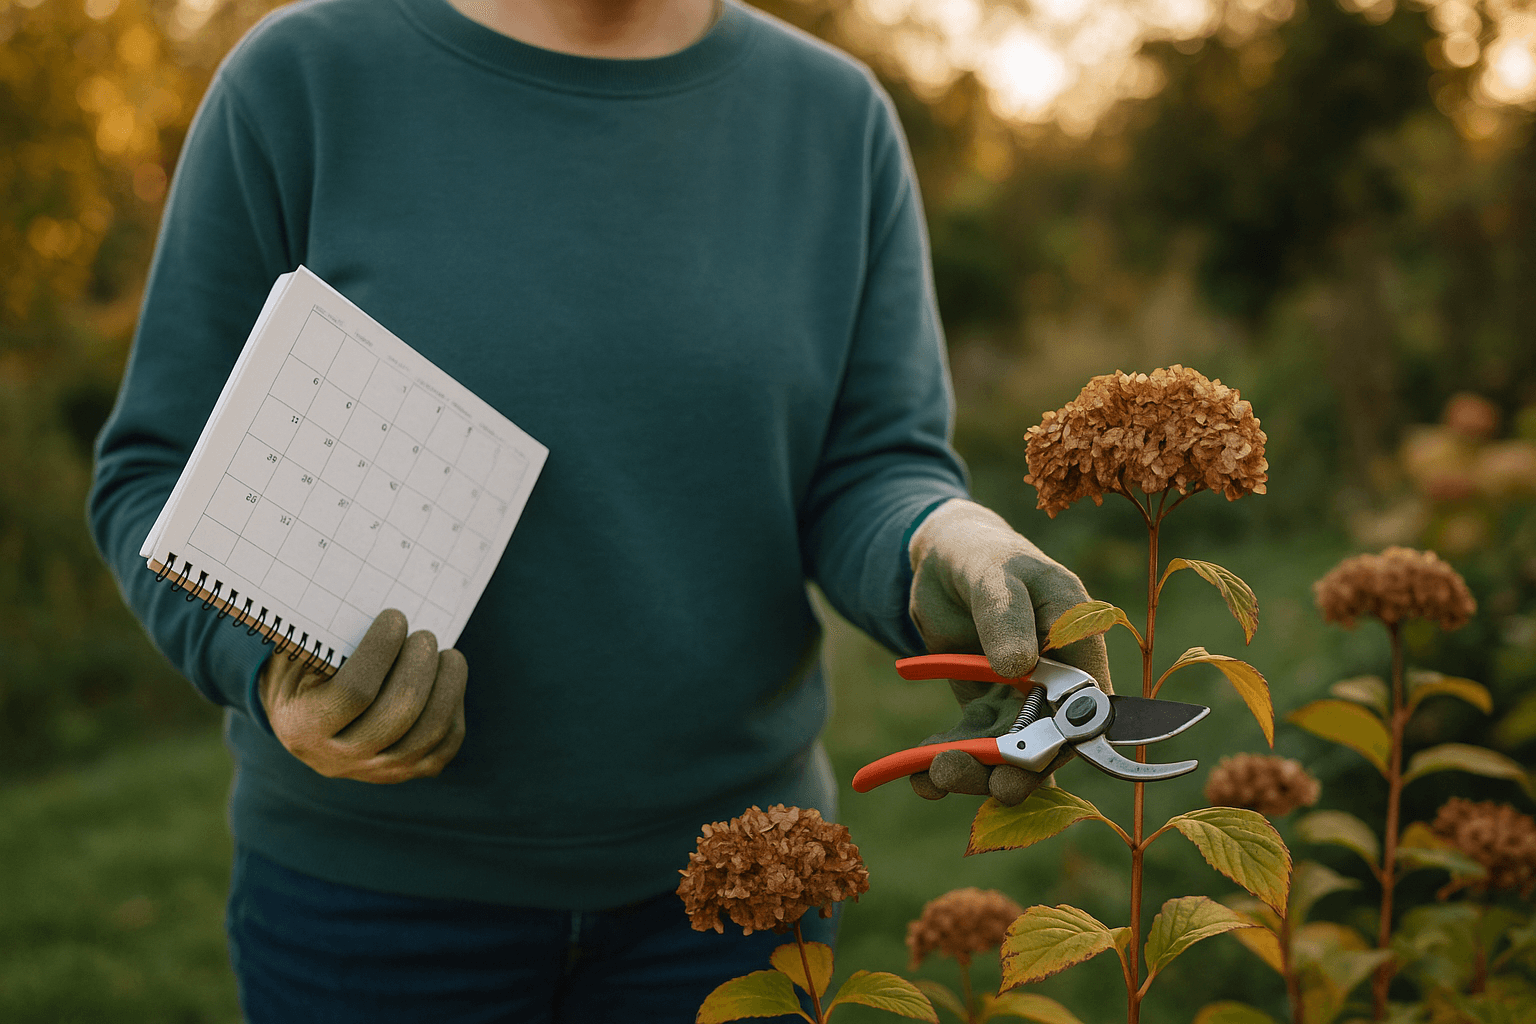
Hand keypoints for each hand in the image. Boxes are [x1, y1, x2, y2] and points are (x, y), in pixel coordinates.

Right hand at [258, 609, 467, 782]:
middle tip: (425, 635)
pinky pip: (445, 744)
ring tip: (447, 655)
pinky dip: (454, 707)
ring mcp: (375, 772)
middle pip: (398, 713)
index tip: (395, 617)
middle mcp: (338, 759)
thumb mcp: (298, 656)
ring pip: (428, 732)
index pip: (354, 692)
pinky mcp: (406, 773)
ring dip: (447, 685)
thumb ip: (321, 636)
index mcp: (304, 726)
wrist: (308, 722)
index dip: (381, 649)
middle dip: (419, 666)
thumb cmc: (306, 673)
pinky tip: (448, 680)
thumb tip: (358, 588)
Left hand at [906, 499, 1110, 804]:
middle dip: (1016, 767)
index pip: (1087, 701)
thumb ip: (1006, 615)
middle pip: (1048, 739)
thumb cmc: (982, 557)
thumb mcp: (993, 576)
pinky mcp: (989, 709)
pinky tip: (918, 778)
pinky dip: (949, 762)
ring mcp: (1023, 698)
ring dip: (977, 771)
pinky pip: (975, 744)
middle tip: (984, 783)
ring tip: (935, 777)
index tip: (1033, 759)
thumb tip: (1021, 666)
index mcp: (1077, 638)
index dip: (1067, 736)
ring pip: (1009, 751)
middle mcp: (1057, 677)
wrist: (947, 560)